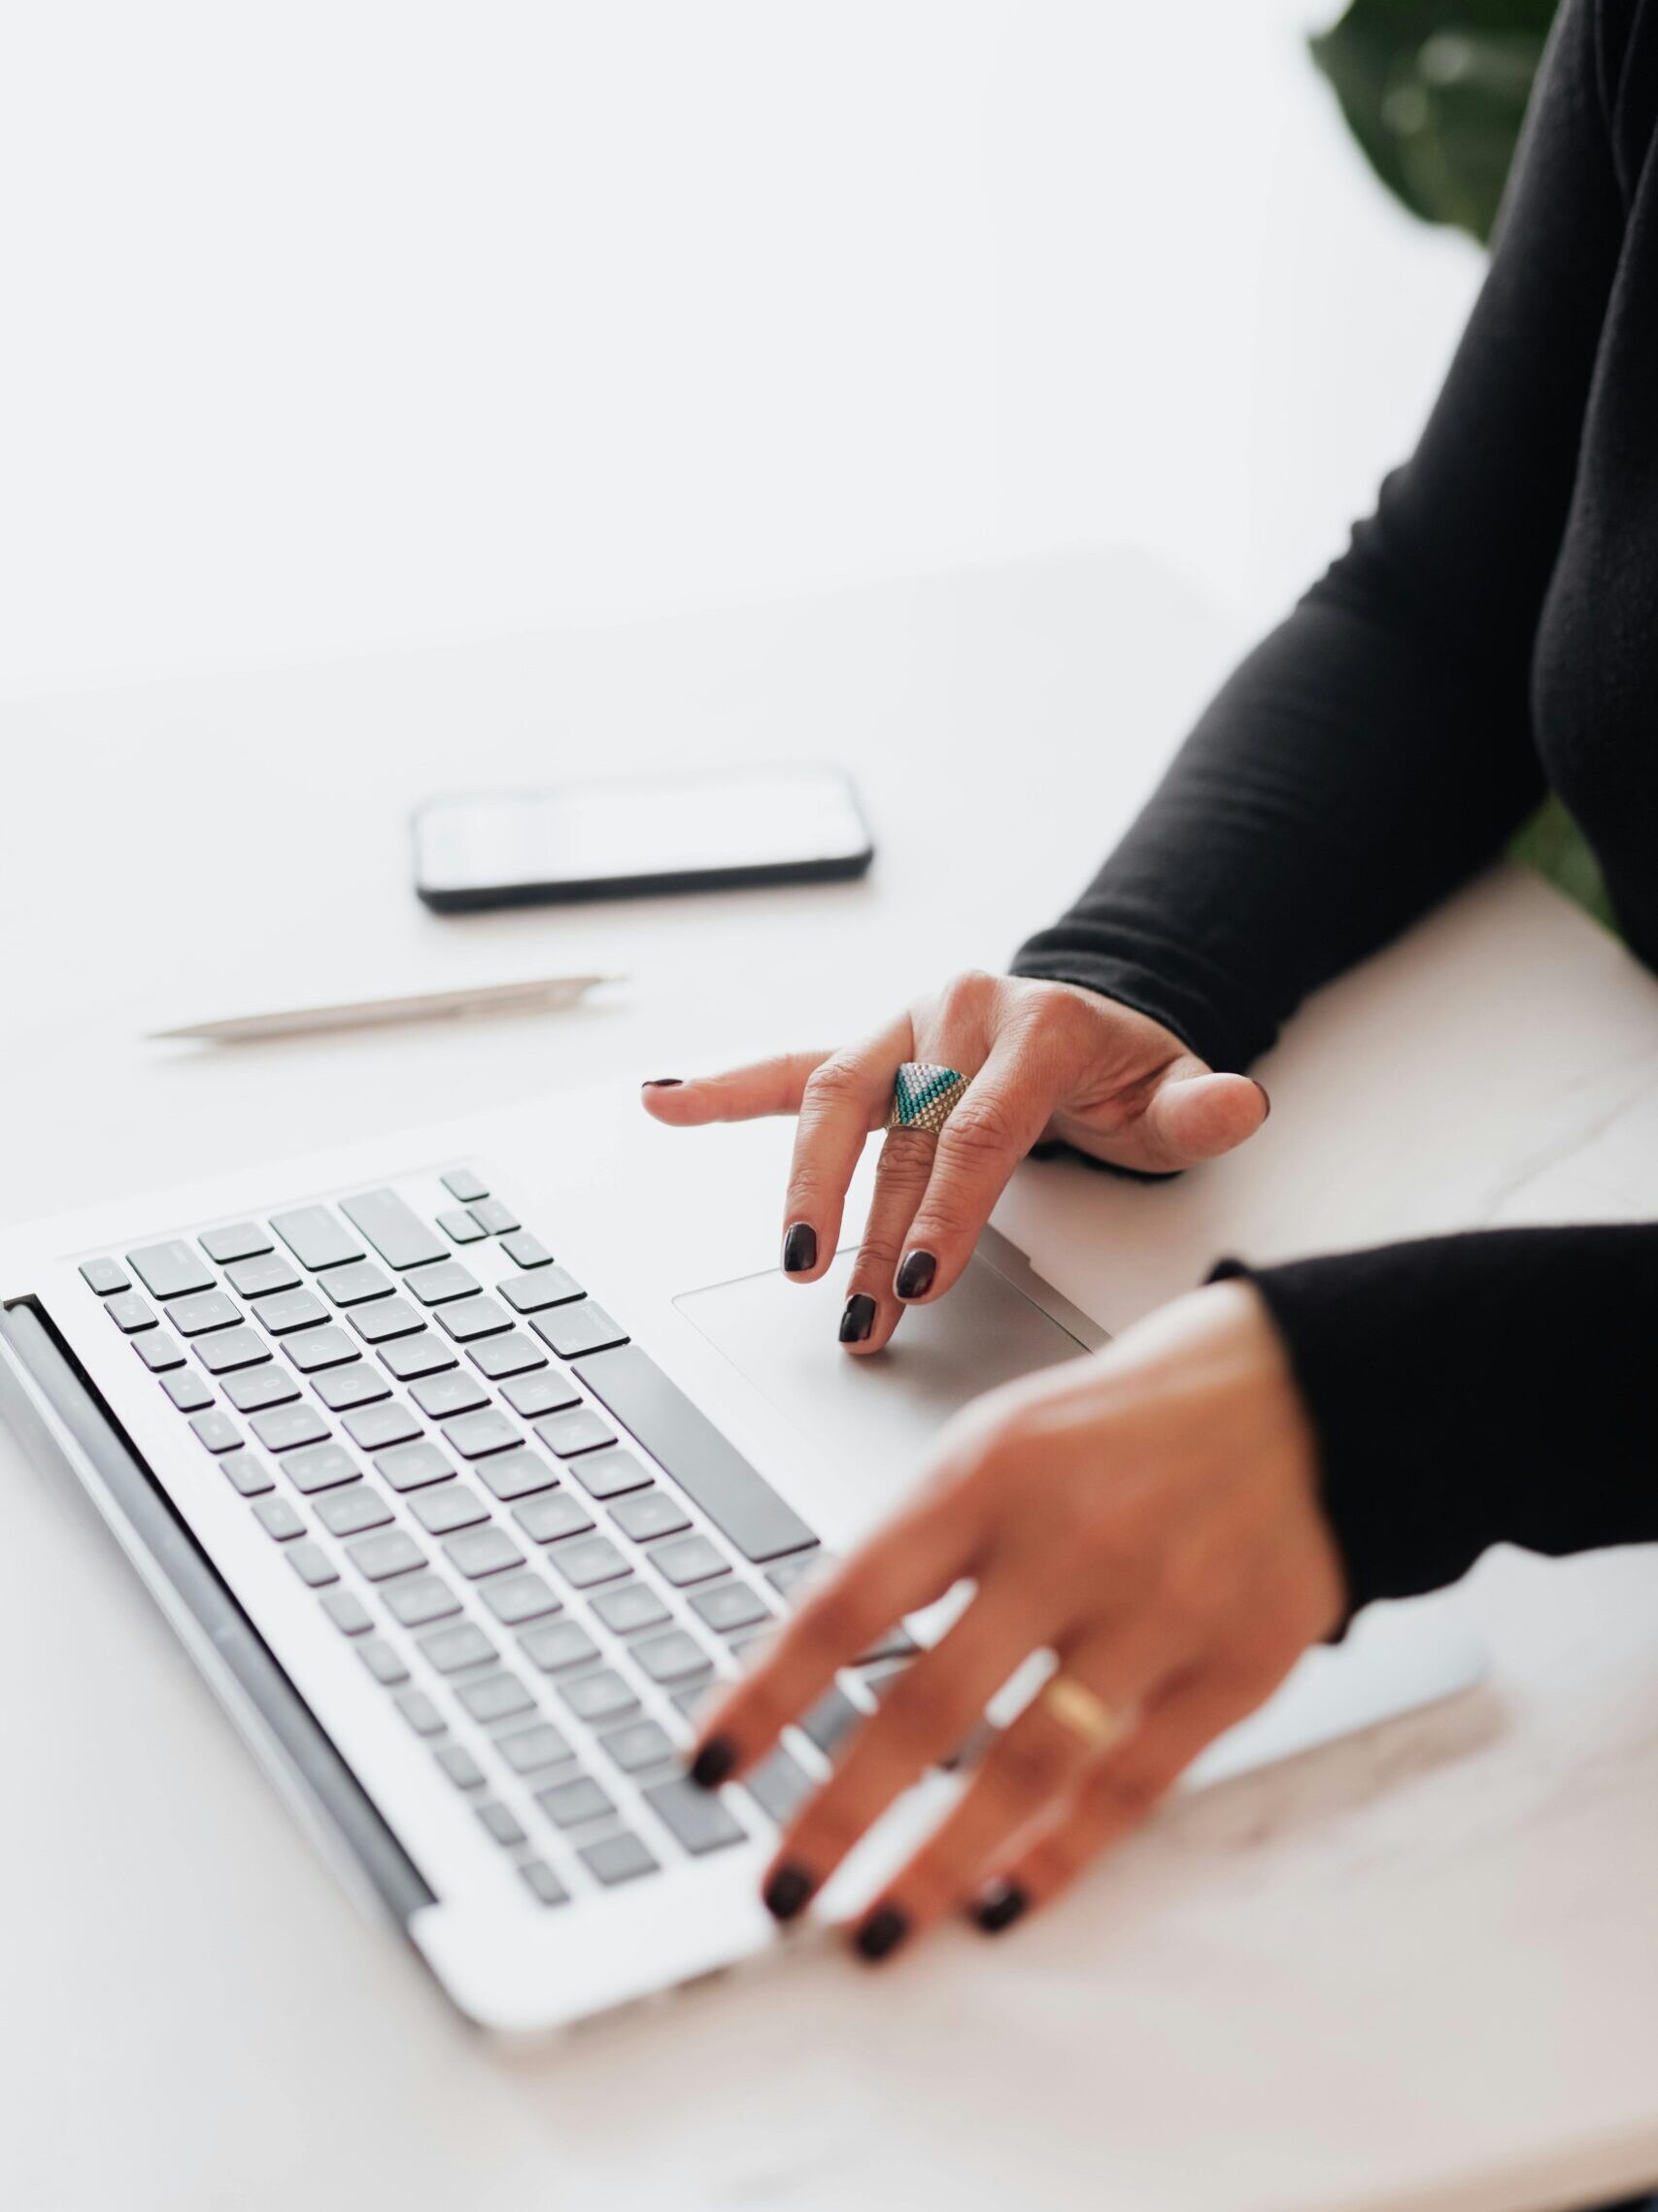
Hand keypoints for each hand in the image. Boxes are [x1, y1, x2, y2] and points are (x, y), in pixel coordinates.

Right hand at [641, 971, 1268, 1349]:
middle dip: (873, 1230)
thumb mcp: (1175, 1095)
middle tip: (857, 1309)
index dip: (945, 1210)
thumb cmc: (1127, 1076)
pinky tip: (663, 1104)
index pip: (975, 1129)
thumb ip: (1201, 1108)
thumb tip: (1236, 1103)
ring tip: (794, 1265)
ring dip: (805, 1189)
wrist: (1095, 1021)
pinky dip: (725, 1088)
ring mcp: (905, 1029)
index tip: (919, 1282)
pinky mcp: (869, 1048)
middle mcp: (959, 1013)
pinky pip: (790, 1069)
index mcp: (1035, 1024)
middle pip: (899, 1133)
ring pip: (836, 1104)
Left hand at [687, 1280, 1343, 1957]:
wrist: (1306, 1392)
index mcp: (987, 1474)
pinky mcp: (1235, 1665)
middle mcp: (1066, 1543)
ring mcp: (1157, 1609)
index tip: (710, 1767)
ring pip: (1028, 1766)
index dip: (768, 1696)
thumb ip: (924, 1540)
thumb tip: (816, 1660)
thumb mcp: (1003, 1436)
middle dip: (840, 1813)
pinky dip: (1062, 1853)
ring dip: (940, 1863)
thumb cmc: (1127, 1419)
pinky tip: (1004, 1899)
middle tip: (780, 1888)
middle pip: (928, 1706)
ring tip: (877, 1928)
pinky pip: (1132, 1783)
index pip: (847, 1601)